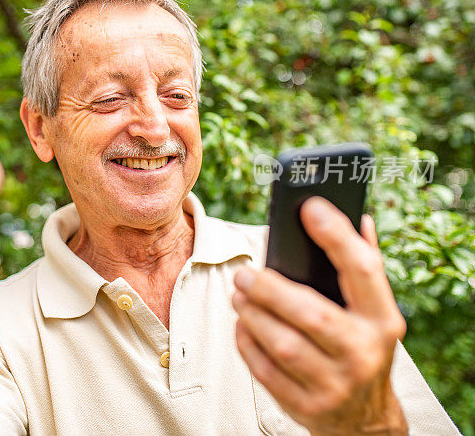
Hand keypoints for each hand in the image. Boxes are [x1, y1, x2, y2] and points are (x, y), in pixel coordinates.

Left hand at [232, 196, 407, 434]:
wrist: (366, 420)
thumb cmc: (362, 347)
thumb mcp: (374, 313)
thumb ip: (364, 267)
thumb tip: (360, 218)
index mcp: (384, 321)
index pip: (363, 270)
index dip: (337, 235)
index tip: (310, 207)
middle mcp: (363, 353)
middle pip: (310, 313)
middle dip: (269, 289)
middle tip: (243, 273)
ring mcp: (335, 384)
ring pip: (283, 344)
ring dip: (252, 314)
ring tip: (238, 295)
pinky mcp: (307, 406)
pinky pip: (265, 370)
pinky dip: (247, 343)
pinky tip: (242, 325)